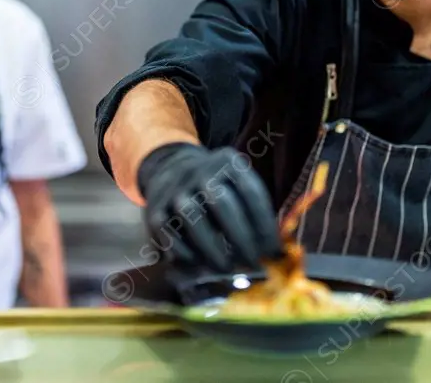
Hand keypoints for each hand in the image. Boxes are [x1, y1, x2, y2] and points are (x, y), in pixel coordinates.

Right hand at [137, 143, 282, 273]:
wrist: (170, 170)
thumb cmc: (218, 188)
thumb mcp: (237, 184)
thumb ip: (254, 211)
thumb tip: (275, 254)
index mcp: (229, 162)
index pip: (250, 191)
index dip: (264, 224)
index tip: (273, 251)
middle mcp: (200, 171)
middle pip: (221, 203)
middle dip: (240, 237)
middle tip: (253, 264)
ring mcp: (175, 189)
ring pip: (193, 218)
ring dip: (212, 248)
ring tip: (227, 269)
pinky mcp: (155, 209)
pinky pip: (169, 233)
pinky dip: (186, 252)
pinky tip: (200, 265)